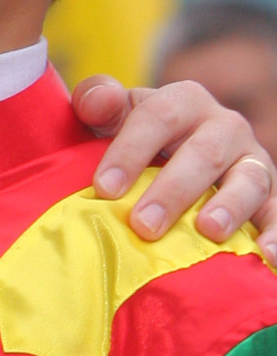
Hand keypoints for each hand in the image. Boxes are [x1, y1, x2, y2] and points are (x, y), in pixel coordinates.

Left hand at [73, 76, 276, 257]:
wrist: (173, 155)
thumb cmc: (135, 139)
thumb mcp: (113, 115)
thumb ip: (97, 99)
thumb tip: (97, 101)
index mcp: (184, 102)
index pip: (159, 117)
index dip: (130, 151)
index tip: (104, 188)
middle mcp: (224, 127)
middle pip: (204, 152)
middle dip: (173, 190)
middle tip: (144, 224)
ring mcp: (250, 161)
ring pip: (249, 180)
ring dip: (230, 207)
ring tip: (208, 231)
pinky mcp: (270, 196)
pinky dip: (276, 234)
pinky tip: (267, 256)